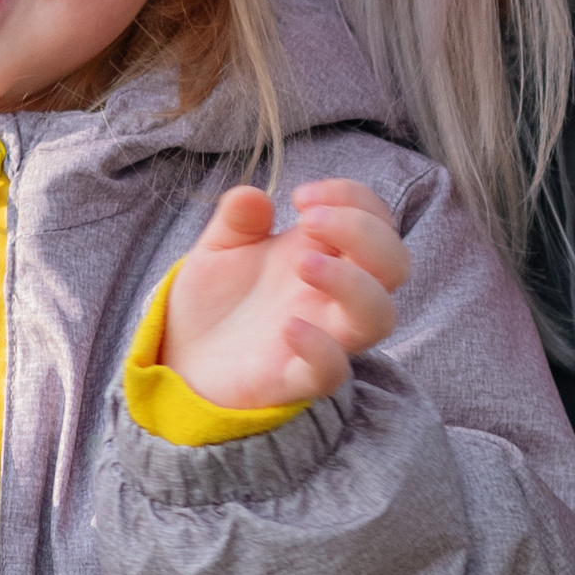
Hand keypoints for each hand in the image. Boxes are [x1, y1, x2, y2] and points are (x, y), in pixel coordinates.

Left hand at [157, 179, 408, 411]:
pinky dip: (321, 348)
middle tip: (309, 220)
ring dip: (353, 282)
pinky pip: (332, 372)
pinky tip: (288, 326)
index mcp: (325, 255)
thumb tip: (253, 195)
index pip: (377, 220)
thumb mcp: (219, 246)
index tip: (302, 198)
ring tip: (303, 262)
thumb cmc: (214, 300)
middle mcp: (334, 296)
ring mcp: (322, 337)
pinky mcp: (296, 379)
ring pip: (380, 317)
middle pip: (395, 264)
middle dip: (363, 231)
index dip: (354, 199)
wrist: (179, 355)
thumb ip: (237, 220)